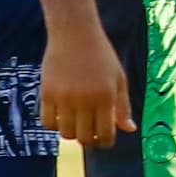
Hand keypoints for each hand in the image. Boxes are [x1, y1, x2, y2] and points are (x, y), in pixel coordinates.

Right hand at [41, 20, 130, 150]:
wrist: (74, 34)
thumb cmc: (101, 57)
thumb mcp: (119, 79)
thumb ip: (123, 107)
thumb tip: (129, 130)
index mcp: (106, 97)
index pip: (105, 134)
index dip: (105, 142)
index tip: (104, 140)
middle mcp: (84, 100)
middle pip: (84, 137)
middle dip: (89, 140)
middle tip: (90, 134)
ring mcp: (63, 97)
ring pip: (65, 133)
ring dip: (71, 133)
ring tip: (76, 123)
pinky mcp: (46, 93)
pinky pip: (47, 122)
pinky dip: (54, 125)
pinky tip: (62, 116)